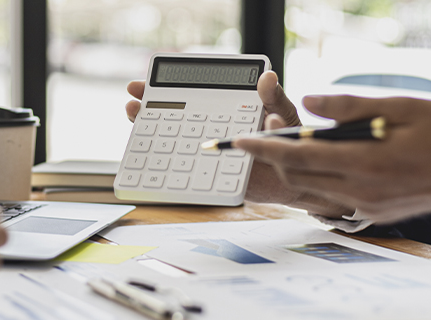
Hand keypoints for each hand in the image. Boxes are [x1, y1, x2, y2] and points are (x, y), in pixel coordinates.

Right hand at [124, 72, 353, 216]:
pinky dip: (168, 165)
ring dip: (151, 132)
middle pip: (171, 115)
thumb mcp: (283, 112)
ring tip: (137, 119)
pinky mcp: (210, 174)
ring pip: (171, 140)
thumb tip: (266, 79)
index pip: (189, 93)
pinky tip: (156, 158)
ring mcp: (207, 150)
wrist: (296, 175)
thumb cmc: (289, 139)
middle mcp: (209, 126)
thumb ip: (274, 97)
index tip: (147, 82)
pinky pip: (185, 170)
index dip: (166, 86)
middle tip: (134, 101)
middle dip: (148, 107)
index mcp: (223, 107)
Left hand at [235, 95, 430, 222]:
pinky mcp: (372, 213)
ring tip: (292, 139)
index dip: (265, 147)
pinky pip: (332, 195)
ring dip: (296, 165)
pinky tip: (327, 157)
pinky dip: (320, 176)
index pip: (299, 156)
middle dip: (274, 153)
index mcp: (365, 163)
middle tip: (264, 128)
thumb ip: (351, 106)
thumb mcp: (403, 108)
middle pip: (298, 175)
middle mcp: (359, 191)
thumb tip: (309, 102)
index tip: (240, 139)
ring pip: (312, 188)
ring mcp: (365, 206)